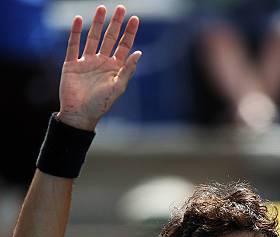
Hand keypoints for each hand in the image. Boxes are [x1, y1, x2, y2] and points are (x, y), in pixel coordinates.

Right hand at [57, 4, 140, 130]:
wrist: (79, 115)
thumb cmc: (100, 105)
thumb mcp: (117, 88)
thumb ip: (127, 70)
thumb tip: (138, 53)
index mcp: (114, 68)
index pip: (124, 46)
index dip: (129, 33)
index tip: (135, 19)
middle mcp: (101, 62)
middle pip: (109, 38)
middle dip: (115, 23)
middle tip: (121, 8)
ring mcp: (86, 62)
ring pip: (92, 38)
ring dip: (97, 23)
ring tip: (102, 8)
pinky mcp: (71, 64)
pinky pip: (73, 45)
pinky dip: (76, 32)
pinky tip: (79, 20)